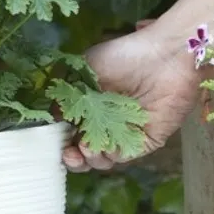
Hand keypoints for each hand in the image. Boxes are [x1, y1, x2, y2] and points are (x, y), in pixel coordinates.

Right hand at [63, 21, 200, 171]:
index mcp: (93, 105)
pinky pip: (125, 156)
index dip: (61, 139)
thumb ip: (66, 92)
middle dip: (73, 157)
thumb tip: (52, 115)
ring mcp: (127, 132)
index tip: (51, 140)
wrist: (163, 56)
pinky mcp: (146, 140)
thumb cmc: (123, 55)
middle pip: (86, 150)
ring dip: (90, 159)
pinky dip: (111, 156)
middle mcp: (109, 121)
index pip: (73, 130)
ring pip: (104, 158)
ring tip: (84, 147)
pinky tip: (101, 147)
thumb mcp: (84, 67)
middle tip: (67, 155)